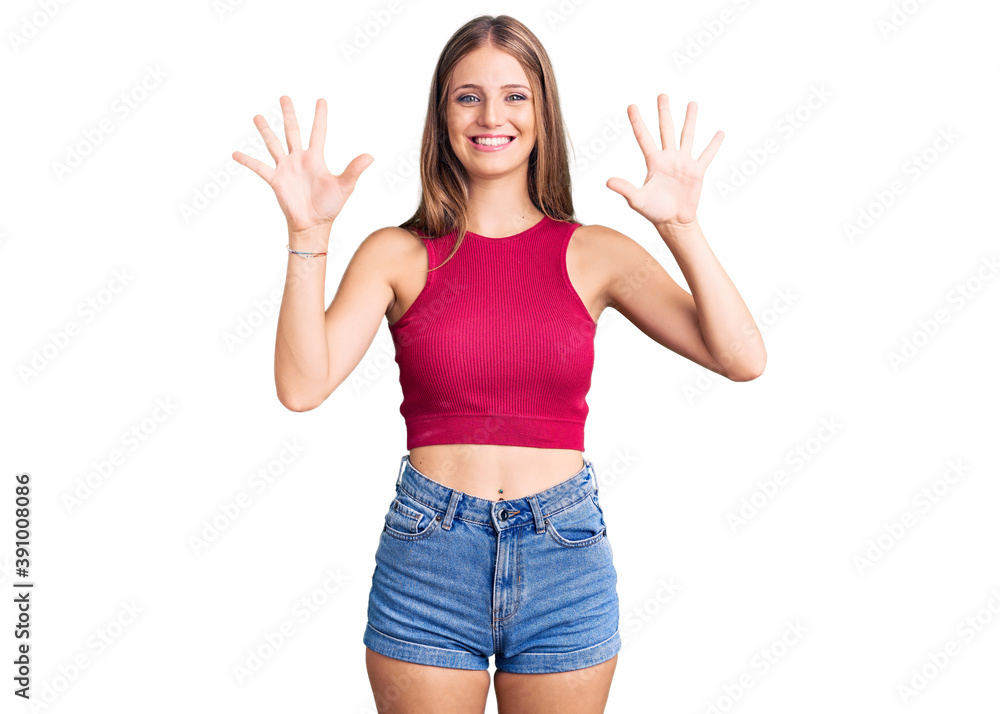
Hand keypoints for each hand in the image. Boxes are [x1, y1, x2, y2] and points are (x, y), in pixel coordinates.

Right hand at [232, 96, 373, 233]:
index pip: (318, 132)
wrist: (313, 225)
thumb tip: (370, 156)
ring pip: (273, 144)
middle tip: (284, 97)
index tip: (321, 100)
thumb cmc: (329, 207)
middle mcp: (299, 159)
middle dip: (289, 114)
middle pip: (293, 131)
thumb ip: (354, 170)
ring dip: (265, 130)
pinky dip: (247, 161)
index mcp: (316, 158)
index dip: (320, 116)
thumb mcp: (344, 186)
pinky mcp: (275, 180)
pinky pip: (258, 167)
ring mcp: (286, 168)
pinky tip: (235, 153)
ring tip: (257, 116)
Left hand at [606, 94, 722, 228]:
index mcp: (653, 162)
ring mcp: (683, 163)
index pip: (643, 137)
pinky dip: (713, 145)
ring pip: (687, 136)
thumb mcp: (637, 200)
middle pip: (665, 130)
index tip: (631, 106)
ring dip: (690, 120)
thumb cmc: (654, 211)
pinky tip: (720, 133)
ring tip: (692, 104)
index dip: (637, 122)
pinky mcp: (697, 171)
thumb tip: (608, 181)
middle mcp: (668, 158)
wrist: (673, 222)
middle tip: (662, 95)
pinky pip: (707, 155)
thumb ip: (625, 188)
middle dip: (664, 113)